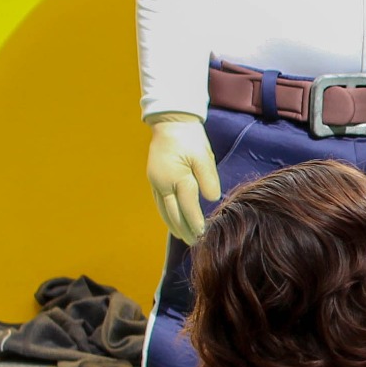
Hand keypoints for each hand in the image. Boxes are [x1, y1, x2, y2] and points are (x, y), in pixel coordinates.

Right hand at [145, 115, 220, 244]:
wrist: (170, 122)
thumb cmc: (190, 138)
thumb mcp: (204, 155)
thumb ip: (208, 178)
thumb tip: (212, 199)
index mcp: (177, 177)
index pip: (188, 206)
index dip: (195, 222)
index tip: (203, 235)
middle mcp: (163, 183)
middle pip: (173, 213)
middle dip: (184, 229)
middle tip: (195, 243)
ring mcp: (155, 182)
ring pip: (163, 210)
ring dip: (173, 225)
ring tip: (183, 237)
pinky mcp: (153, 179)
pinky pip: (159, 202)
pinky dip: (166, 214)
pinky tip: (172, 221)